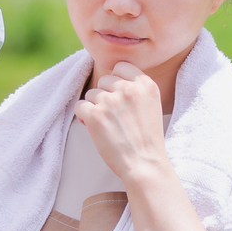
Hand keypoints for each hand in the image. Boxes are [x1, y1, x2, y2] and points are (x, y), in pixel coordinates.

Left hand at [74, 61, 171, 184]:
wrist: (144, 164)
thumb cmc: (147, 139)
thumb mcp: (151, 105)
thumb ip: (136, 89)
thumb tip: (114, 78)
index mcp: (146, 84)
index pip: (121, 67)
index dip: (116, 81)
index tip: (118, 97)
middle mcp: (128, 89)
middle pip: (104, 80)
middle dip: (105, 96)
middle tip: (114, 116)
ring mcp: (111, 101)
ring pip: (91, 94)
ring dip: (95, 108)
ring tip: (107, 125)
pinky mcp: (95, 115)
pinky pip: (80, 106)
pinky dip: (83, 117)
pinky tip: (93, 128)